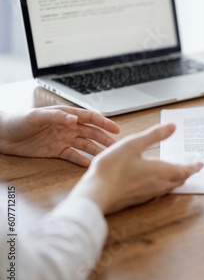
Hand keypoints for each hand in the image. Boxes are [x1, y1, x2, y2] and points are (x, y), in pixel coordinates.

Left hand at [0, 106, 119, 166]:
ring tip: (107, 157)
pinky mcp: (56, 151)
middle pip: (92, 133)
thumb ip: (56, 116)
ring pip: (85, 145)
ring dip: (96, 150)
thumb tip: (74, 119)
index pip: (90, 117)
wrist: (1, 135)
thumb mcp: (36, 116)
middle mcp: (67, 127)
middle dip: (105, 139)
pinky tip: (90, 165)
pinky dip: (82, 160)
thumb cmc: (17, 120)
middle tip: (116, 147)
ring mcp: (63, 139)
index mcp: (66, 115)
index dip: (104, 123)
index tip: (116, 129)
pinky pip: (73, 156)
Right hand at [71, 123, 203, 213]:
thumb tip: (173, 127)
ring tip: (177, 173)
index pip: (184, 170)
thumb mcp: (133, 145)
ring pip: (169, 187)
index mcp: (160, 170)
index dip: (194, 167)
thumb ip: (154, 136)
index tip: (200, 164)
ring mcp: (149, 194)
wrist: (96, 194)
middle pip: (179, 179)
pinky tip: (156, 182)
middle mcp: (158, 184)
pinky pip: (158, 192)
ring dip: (176, 180)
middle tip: (191, 168)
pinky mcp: (139, 199)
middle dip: (186, 173)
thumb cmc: (112, 169)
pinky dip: (164, 185)